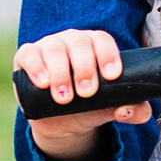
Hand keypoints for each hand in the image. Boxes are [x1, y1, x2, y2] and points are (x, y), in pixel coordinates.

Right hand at [14, 29, 152, 160]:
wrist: (60, 120)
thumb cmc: (90, 105)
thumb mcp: (111, 108)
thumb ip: (133, 110)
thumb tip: (129, 111)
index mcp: (95, 46)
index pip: (103, 40)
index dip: (108, 55)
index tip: (111, 76)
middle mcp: (72, 41)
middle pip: (80, 43)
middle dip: (84, 68)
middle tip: (87, 92)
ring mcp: (48, 46)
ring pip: (55, 50)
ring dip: (60, 73)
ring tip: (64, 97)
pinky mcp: (27, 57)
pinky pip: (29, 54)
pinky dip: (36, 67)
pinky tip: (43, 83)